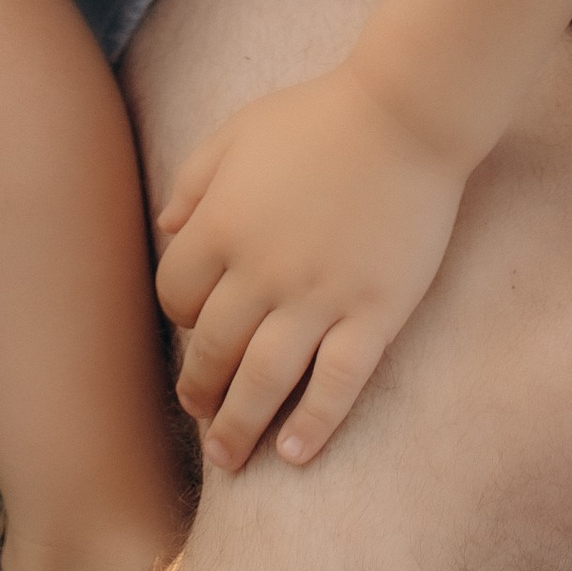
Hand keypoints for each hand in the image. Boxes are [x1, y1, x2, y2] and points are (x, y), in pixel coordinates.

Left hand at [152, 68, 470, 471]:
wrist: (405, 113)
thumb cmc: (318, 116)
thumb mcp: (239, 131)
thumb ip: (193, 180)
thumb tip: (166, 231)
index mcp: (222, 224)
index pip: (176, 295)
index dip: (179, 316)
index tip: (195, 325)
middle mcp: (262, 270)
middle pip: (212, 349)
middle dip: (198, 390)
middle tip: (198, 414)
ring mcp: (319, 296)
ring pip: (264, 381)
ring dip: (239, 425)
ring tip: (229, 457)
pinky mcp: (373, 312)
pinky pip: (337, 382)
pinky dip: (314, 423)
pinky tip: (295, 453)